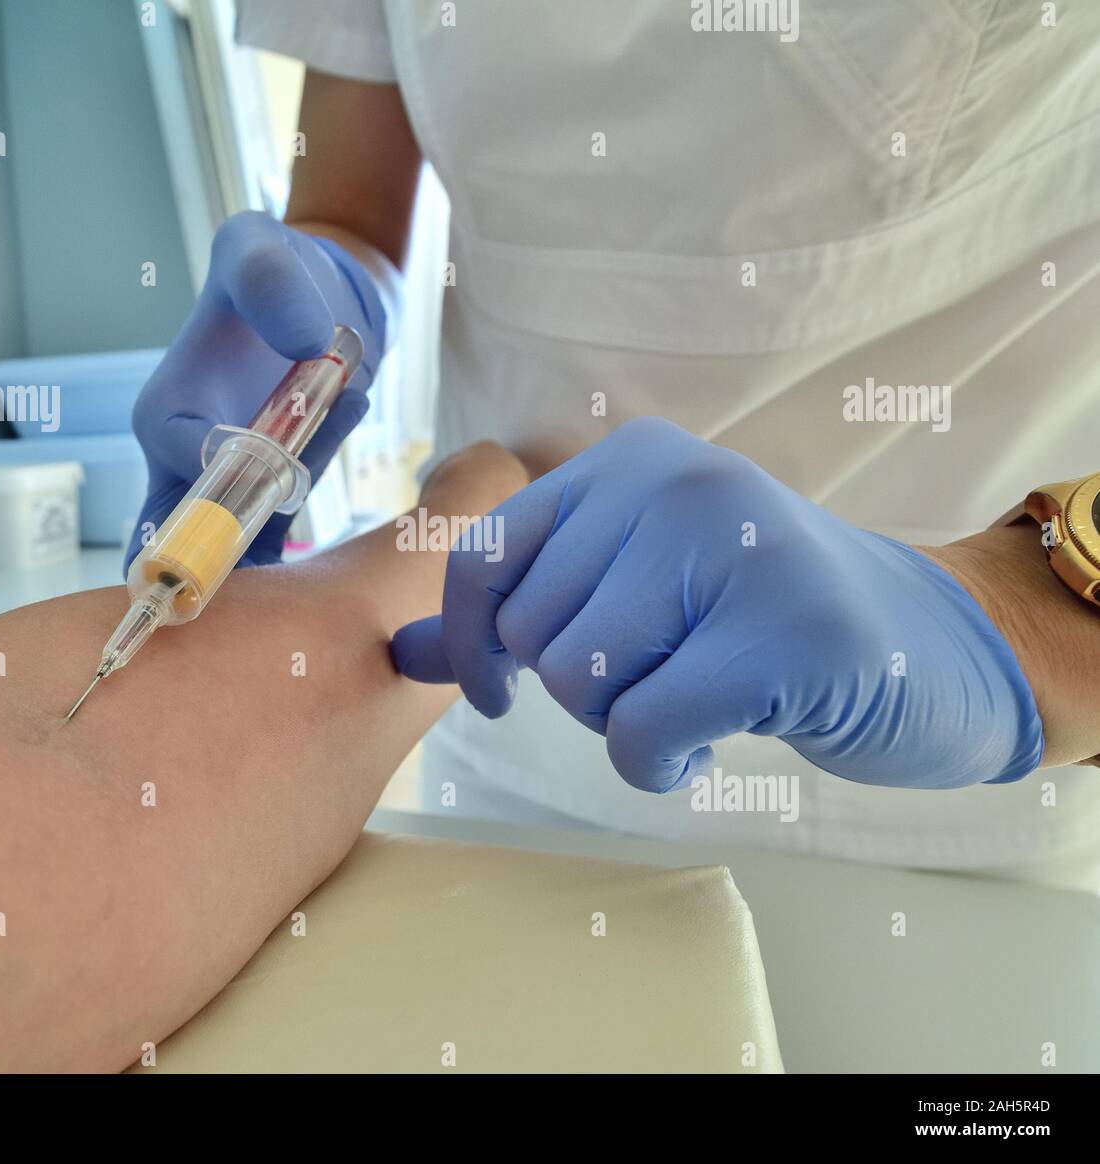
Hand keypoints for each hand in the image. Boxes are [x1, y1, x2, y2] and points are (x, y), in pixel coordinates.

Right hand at [127, 212, 385, 568]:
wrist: (307, 294)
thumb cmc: (267, 267)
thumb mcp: (257, 247)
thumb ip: (270, 282)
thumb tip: (306, 340)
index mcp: (165, 412)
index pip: (175, 464)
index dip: (220, 476)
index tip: (275, 456)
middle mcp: (184, 459)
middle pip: (175, 541)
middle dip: (219, 556)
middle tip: (287, 518)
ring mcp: (227, 485)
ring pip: (242, 542)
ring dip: (300, 496)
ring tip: (344, 395)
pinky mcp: (267, 494)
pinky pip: (284, 526)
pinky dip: (321, 486)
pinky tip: (352, 401)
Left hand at [391, 418, 1043, 791]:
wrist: (923, 645)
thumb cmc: (751, 621)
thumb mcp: (631, 591)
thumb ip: (517, 612)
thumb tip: (403, 651)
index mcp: (626, 462)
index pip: (485, 554)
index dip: (472, 641)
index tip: (493, 694)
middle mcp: (675, 480)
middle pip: (535, 631)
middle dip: (575, 690)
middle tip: (652, 683)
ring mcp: (737, 545)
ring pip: (582, 680)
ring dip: (620, 725)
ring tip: (686, 701)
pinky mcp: (788, 631)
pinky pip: (642, 730)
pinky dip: (658, 763)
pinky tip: (705, 747)